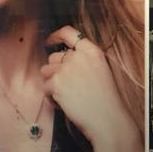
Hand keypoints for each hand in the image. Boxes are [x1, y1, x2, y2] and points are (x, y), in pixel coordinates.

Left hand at [40, 26, 136, 147]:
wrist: (107, 119)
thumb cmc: (106, 100)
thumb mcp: (101, 71)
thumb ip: (84, 61)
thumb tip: (63, 60)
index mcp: (92, 52)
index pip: (69, 32)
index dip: (56, 36)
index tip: (50, 41)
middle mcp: (78, 56)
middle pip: (54, 57)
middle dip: (55, 71)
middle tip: (67, 87)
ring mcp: (66, 69)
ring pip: (46, 72)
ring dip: (51, 84)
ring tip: (67, 96)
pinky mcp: (56, 83)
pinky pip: (45, 88)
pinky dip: (52, 98)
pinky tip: (65, 104)